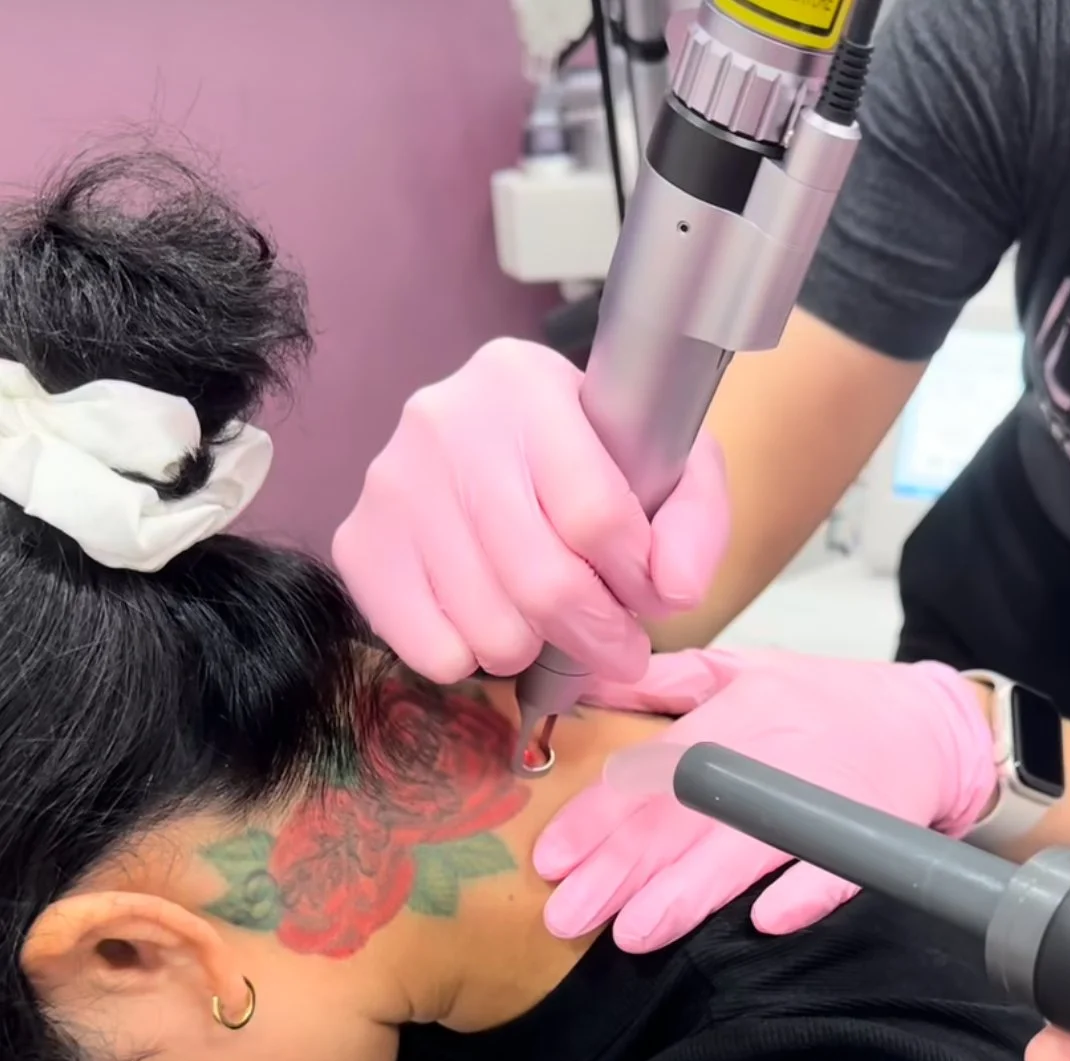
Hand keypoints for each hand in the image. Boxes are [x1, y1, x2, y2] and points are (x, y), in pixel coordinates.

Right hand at [332, 339, 728, 683]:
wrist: (490, 439)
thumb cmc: (585, 453)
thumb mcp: (661, 458)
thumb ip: (693, 516)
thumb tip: (675, 588)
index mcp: (523, 381)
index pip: (596, 514)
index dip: (638, 578)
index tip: (654, 595)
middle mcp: (444, 422)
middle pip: (542, 582)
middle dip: (600, 635)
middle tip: (620, 648)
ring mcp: (391, 485)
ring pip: (490, 628)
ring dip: (537, 647)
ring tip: (547, 617)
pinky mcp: (359, 544)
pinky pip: (432, 651)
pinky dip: (474, 656)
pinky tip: (487, 614)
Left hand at [533, 648, 999, 951]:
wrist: (923, 721)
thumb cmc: (816, 697)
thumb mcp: (737, 669)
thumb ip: (661, 680)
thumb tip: (583, 683)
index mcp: (740, 711)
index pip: (658, 768)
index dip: (603, 814)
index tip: (554, 854)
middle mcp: (775, 754)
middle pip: (689, 816)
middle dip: (623, 868)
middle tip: (566, 914)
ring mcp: (824, 799)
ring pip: (747, 850)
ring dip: (689, 893)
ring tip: (631, 934)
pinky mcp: (869, 835)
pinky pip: (836, 869)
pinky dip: (804, 894)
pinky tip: (763, 924)